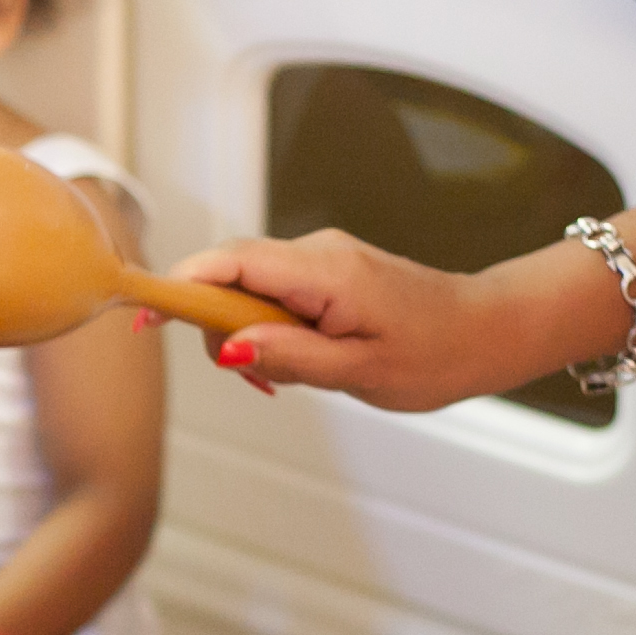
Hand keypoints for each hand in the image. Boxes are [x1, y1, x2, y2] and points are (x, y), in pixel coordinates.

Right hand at [169, 231, 513, 411]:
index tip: (147, 318)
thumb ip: (289, 356)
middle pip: (230, 275)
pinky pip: (275, 294)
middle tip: (258, 381)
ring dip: (248, 334)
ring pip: (250, 288)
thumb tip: (227, 347)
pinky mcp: (327, 273)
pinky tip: (303, 360)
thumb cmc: (437, 353)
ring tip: (294, 377)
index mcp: (323, 272)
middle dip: (219, 327)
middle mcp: (317, 253)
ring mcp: (321, 259)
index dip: (180, 286)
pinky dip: (271, 329)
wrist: (488, 329)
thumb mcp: (359, 371)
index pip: (229, 263)